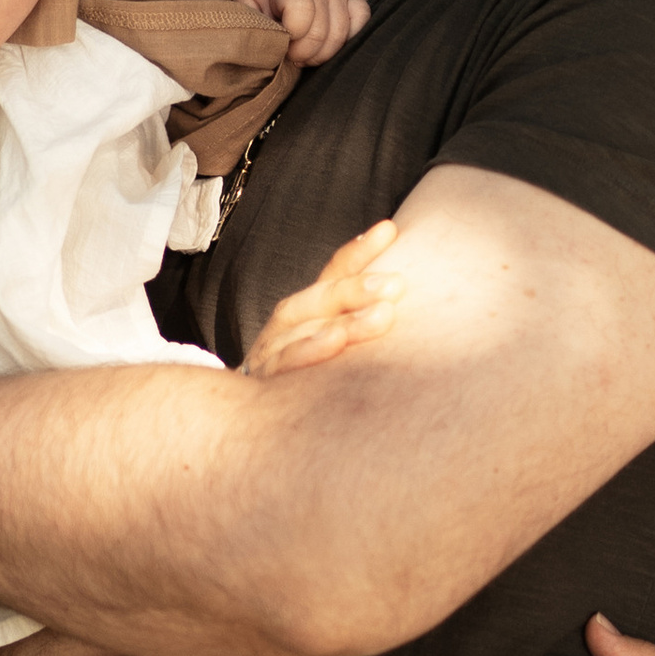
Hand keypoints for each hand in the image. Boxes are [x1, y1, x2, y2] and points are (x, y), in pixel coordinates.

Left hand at [225, 0, 370, 62]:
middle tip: (289, 56)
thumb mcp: (242, 15)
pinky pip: (362, 19)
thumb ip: (256, 30)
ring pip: (342, 32)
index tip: (280, 43)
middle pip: (323, 29)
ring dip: (322, 53)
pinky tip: (327, 43)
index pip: (302, 8)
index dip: (293, 35)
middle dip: (304, 53)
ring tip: (304, 53)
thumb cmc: (251, 5)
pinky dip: (348, 38)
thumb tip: (277, 50)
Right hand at [244, 220, 405, 377]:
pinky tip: (335, 343)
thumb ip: (361, 322)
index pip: (333, 275)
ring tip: (381, 315)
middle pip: (319, 299)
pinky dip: (309, 352)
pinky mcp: (262, 383)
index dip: (358, 253)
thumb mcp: (332, 345)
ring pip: (304, 329)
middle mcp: (286, 326)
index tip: (388, 230)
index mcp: (306, 311)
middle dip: (356, 288)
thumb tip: (408, 298)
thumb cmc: (306, 381)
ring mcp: (271, 353)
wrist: (246, 425)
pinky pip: (285, 365)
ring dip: (345, 320)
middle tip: (397, 284)